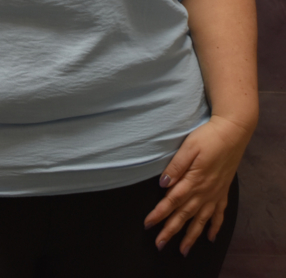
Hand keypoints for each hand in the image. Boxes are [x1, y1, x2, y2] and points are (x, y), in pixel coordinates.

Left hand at [143, 115, 254, 256]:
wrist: (233, 132)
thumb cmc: (208, 137)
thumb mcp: (189, 147)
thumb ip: (176, 166)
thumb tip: (163, 184)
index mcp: (193, 180)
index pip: (172, 201)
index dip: (159, 213)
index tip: (148, 223)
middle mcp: (204, 191)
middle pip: (185, 215)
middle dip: (171, 230)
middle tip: (159, 244)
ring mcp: (215, 193)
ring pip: (201, 219)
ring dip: (191, 235)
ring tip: (183, 250)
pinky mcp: (223, 191)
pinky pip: (219, 214)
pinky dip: (214, 226)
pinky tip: (210, 237)